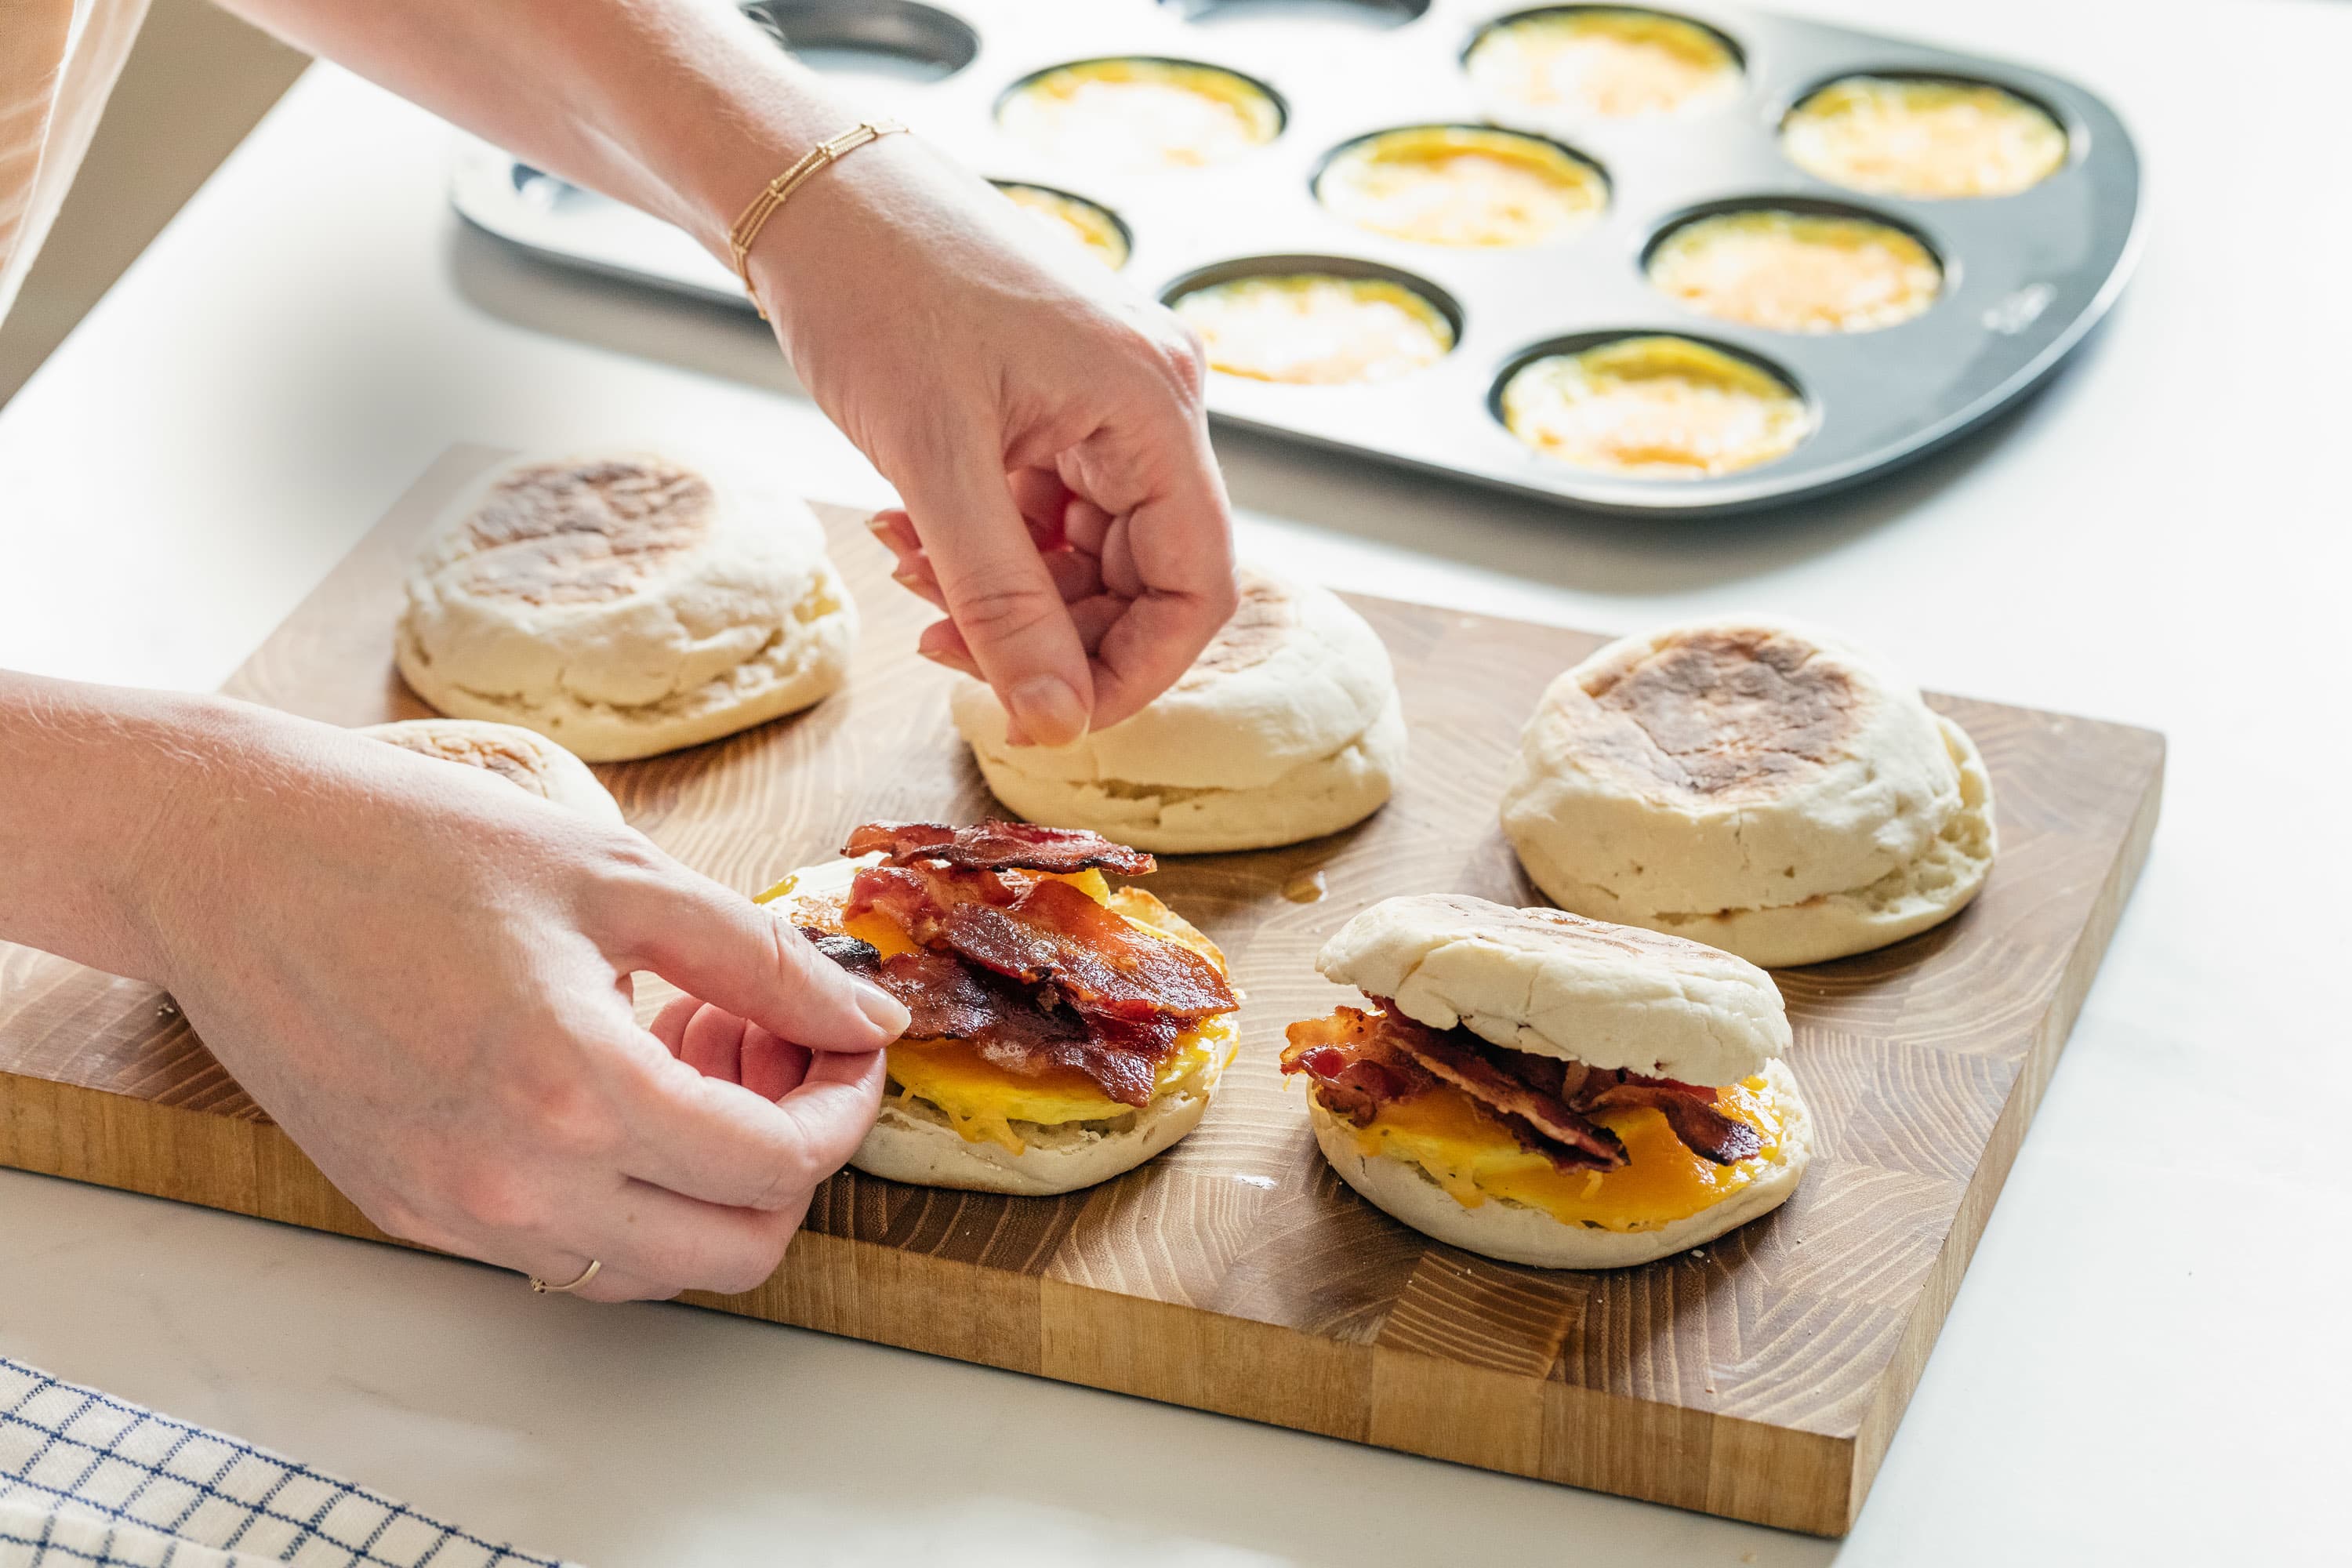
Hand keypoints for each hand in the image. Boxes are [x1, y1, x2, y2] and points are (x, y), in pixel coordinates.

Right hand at [131, 703, 906, 1301]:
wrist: (226, 860)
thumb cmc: (412, 844)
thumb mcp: (622, 876)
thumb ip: (766, 961)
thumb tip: (868, 1020)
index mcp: (576, 1092)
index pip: (780, 1167)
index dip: (843, 1107)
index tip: (845, 1043)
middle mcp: (515, 1184)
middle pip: (736, 1248)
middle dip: (788, 1153)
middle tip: (766, 1042)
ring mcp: (456, 1213)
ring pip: (654, 1265)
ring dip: (707, 1178)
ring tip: (685, 1046)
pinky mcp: (408, 1211)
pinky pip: (565, 1246)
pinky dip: (623, 1186)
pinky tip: (610, 1077)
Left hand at [748, 132, 1238, 745]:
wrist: (809, 190)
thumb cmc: (873, 291)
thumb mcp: (934, 466)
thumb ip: (1001, 602)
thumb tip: (1054, 724)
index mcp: (1154, 405)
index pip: (1197, 588)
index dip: (1132, 673)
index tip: (1045, 717)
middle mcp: (1152, 400)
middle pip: (1144, 577)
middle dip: (1048, 631)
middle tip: (940, 643)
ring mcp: (1107, 399)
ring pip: (1088, 552)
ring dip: (1003, 589)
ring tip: (906, 572)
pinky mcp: (1060, 399)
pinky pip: (1049, 510)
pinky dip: (986, 542)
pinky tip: (907, 533)